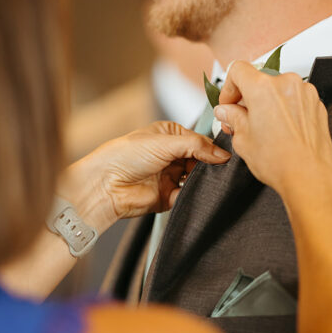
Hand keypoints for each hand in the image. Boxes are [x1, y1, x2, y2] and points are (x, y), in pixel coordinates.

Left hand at [60, 122, 229, 232]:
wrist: (105, 185)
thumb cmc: (124, 156)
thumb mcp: (165, 142)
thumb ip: (196, 146)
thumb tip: (222, 153)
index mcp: (170, 136)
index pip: (200, 140)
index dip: (212, 148)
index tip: (225, 155)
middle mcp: (172, 155)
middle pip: (202, 161)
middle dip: (210, 166)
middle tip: (220, 170)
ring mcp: (171, 176)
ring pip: (197, 179)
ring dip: (203, 182)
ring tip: (208, 181)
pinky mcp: (169, 197)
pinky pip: (188, 197)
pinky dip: (194, 196)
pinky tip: (196, 193)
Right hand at [214, 61, 331, 192]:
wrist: (309, 176)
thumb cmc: (280, 161)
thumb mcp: (242, 139)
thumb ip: (232, 118)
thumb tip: (227, 112)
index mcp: (263, 88)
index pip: (238, 69)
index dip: (228, 87)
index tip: (229, 103)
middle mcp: (286, 83)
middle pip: (259, 80)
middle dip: (248, 98)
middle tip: (242, 120)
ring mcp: (305, 92)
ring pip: (278, 89)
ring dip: (268, 103)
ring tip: (264, 128)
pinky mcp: (316, 104)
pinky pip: (295, 99)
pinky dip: (286, 109)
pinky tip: (281, 130)